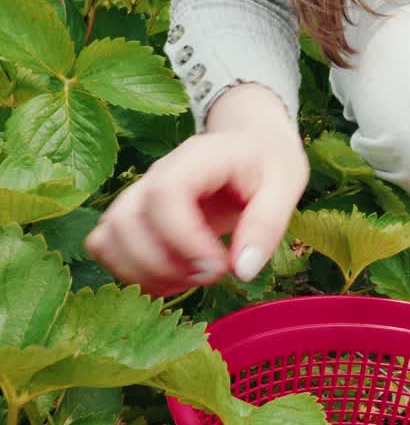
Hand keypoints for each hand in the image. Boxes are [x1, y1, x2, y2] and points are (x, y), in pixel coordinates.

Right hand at [85, 85, 307, 296]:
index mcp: (195, 158)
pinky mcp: (134, 217)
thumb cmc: (269, 163)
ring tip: (194, 279)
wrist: (253, 145)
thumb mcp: (285, 186)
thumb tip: (243, 270)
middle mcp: (155, 175)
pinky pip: (108, 248)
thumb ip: (266, 226)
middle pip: (124, 221)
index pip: (165, 194)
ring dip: (146, 273)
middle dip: (164, 264)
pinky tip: (175, 280)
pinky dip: (135, 274)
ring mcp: (139, 196)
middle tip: (213, 275)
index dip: (185, 239)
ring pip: (108, 238)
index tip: (220, 266)